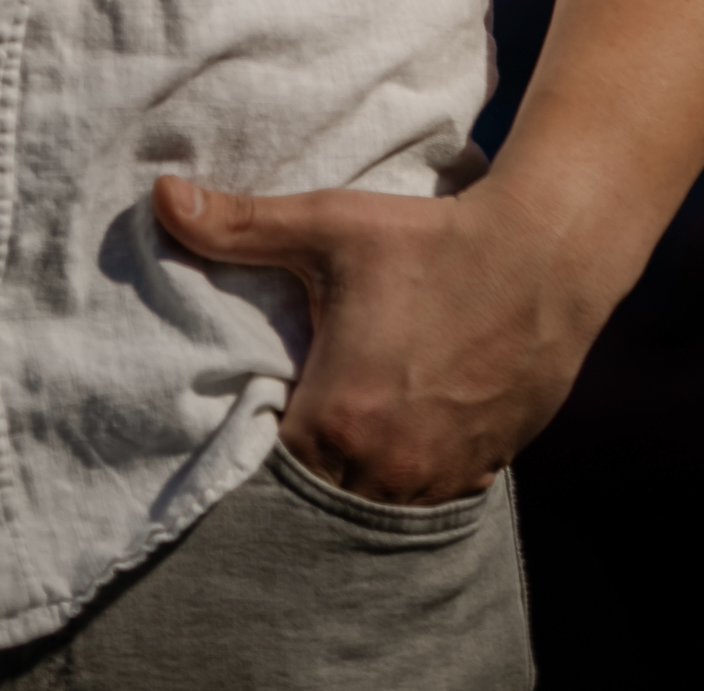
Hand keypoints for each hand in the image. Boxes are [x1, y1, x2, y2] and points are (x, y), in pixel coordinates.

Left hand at [152, 164, 591, 505]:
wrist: (544, 255)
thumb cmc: (429, 239)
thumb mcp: (328, 226)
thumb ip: (238, 224)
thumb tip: (160, 195)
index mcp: (338, 417)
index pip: (269, 472)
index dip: (255, 448)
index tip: (253, 419)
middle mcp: (387, 466)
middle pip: (321, 498)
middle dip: (305, 471)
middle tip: (296, 426)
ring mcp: (440, 478)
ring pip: (376, 508)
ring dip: (357, 480)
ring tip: (346, 436)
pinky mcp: (483, 472)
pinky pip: (428, 501)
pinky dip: (409, 481)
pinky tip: (400, 439)